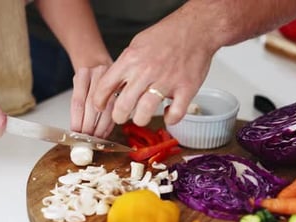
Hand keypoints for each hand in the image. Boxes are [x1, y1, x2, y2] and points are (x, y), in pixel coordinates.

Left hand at [70, 64, 115, 137]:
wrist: (99, 62)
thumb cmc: (87, 78)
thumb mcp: (78, 86)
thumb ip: (79, 105)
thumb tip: (77, 131)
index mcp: (82, 74)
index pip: (78, 101)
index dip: (77, 120)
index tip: (76, 133)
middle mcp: (98, 73)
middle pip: (91, 105)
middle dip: (89, 126)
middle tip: (86, 139)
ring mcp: (113, 79)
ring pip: (106, 108)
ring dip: (100, 127)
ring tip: (96, 138)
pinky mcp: (122, 86)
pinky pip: (115, 108)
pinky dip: (109, 123)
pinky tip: (105, 131)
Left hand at [92, 13, 217, 125]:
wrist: (196, 29)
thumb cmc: (167, 35)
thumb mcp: (136, 45)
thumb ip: (125, 65)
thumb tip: (114, 82)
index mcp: (131, 60)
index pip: (105, 86)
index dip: (99, 101)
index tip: (100, 106)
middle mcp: (146, 72)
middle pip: (123, 106)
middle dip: (118, 116)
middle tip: (121, 117)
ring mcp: (166, 82)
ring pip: (145, 113)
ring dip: (140, 120)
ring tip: (141, 117)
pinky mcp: (186, 89)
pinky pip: (175, 114)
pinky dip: (170, 119)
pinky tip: (168, 114)